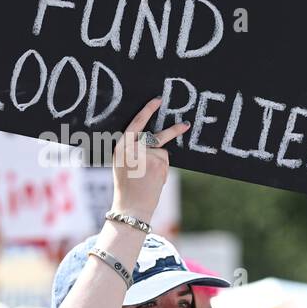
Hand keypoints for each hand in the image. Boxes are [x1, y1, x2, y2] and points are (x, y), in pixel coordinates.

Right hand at [111, 97, 188, 222]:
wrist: (130, 207)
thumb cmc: (126, 187)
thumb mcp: (123, 165)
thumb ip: (133, 150)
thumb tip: (154, 139)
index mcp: (120, 148)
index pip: (135, 124)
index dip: (147, 110)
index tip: (157, 100)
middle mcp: (132, 148)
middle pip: (156, 136)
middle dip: (174, 130)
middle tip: (186, 124)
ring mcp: (146, 155)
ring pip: (161, 151)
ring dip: (160, 162)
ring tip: (149, 178)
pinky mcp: (158, 162)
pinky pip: (165, 160)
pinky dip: (163, 169)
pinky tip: (154, 179)